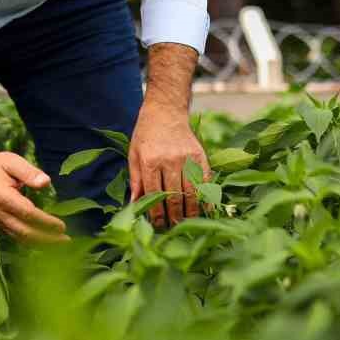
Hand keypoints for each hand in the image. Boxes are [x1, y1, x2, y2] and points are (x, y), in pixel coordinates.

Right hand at [0, 151, 69, 243]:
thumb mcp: (14, 162)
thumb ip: (30, 172)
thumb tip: (46, 183)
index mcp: (3, 197)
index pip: (28, 214)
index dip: (46, 222)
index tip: (62, 226)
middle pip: (25, 232)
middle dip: (47, 238)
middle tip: (66, 239)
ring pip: (21, 238)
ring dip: (41, 243)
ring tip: (60, 243)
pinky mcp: (0, 224)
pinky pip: (17, 237)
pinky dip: (32, 242)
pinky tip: (46, 241)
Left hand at [130, 103, 209, 228]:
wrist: (165, 111)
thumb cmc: (146, 134)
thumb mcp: (134, 154)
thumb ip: (135, 180)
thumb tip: (134, 204)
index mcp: (150, 161)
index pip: (154, 194)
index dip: (156, 213)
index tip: (158, 225)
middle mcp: (169, 160)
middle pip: (173, 196)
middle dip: (173, 217)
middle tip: (173, 229)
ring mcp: (186, 158)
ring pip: (190, 192)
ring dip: (189, 212)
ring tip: (186, 224)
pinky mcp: (200, 156)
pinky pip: (205, 182)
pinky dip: (205, 198)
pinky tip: (204, 210)